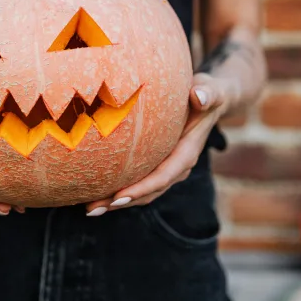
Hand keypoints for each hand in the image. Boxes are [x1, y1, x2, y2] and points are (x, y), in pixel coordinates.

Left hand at [84, 73, 235, 216]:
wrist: (209, 100)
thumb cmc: (206, 93)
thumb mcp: (210, 90)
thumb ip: (206, 93)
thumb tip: (198, 96)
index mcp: (187, 152)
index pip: (164, 175)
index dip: (142, 188)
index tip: (118, 196)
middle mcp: (177, 166)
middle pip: (148, 191)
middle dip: (121, 202)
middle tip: (93, 209)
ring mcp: (167, 168)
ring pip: (142, 191)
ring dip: (115, 202)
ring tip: (89, 208)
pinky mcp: (157, 164)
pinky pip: (138, 181)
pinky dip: (118, 189)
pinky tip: (95, 191)